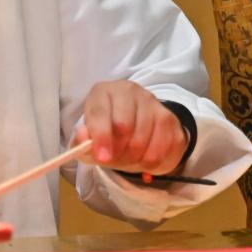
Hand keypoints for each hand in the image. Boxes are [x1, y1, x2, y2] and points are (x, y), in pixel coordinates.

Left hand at [72, 81, 186, 173]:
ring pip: (143, 139)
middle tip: (115, 159)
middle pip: (125, 125)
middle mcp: (129, 91)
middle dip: (118, 150)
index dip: (101, 136)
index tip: (102, 158)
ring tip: (128, 158)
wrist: (135, 128)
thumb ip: (82, 140)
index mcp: (103, 92)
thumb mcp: (88, 138)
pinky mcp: (169, 117)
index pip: (101, 112)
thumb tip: (84, 138)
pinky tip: (144, 157)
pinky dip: (150, 161)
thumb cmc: (106, 132)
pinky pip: (160, 148)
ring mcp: (152, 102)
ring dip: (134, 158)